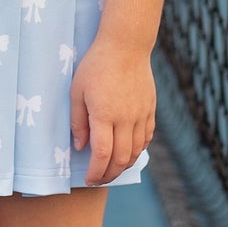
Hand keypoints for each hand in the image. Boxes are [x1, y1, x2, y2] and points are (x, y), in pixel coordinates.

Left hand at [70, 34, 155, 185]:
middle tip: (98, 179)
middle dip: (109, 175)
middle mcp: (126, 119)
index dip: (95, 172)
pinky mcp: (150, 110)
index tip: (88, 179)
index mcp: (105, 115)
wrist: (126, 46)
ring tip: (111, 170)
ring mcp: (141, 115)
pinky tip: (128, 152)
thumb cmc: (95, 66)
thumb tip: (80, 147)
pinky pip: (146, 138)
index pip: (102, 154)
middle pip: (121, 159)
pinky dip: (137, 150)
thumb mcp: (77, 91)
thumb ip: (78, 121)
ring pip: (136, 151)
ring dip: (124, 166)